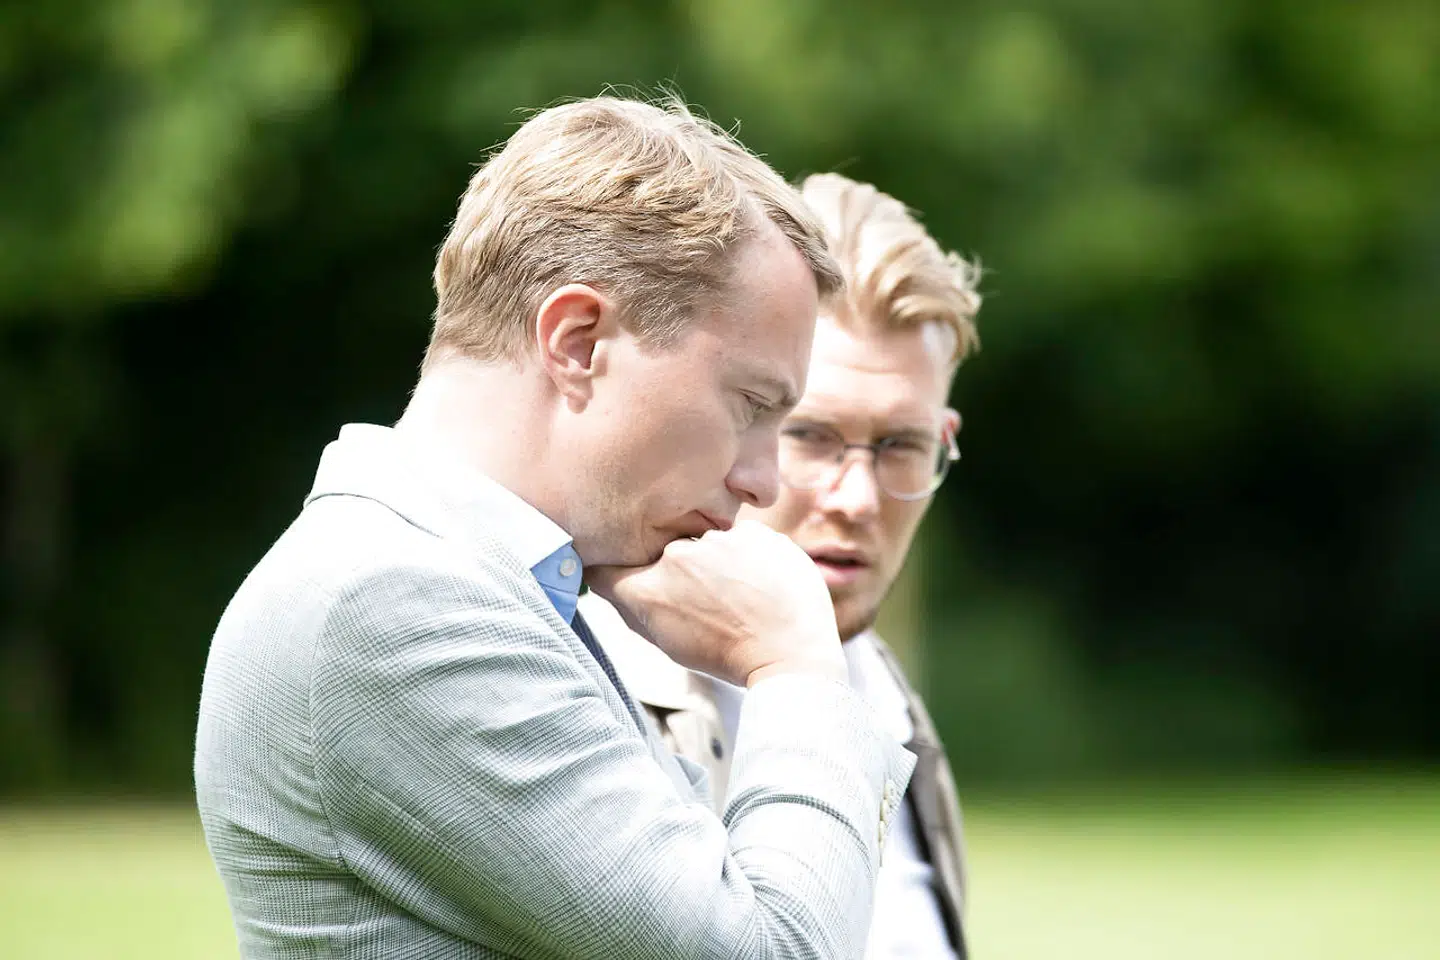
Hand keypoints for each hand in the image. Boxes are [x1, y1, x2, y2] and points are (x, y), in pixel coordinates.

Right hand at [586, 521, 844, 687]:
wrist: (793, 656)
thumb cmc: (730, 656)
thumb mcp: (668, 641)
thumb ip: (633, 606)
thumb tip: (607, 578)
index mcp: (648, 589)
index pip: (608, 567)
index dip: (613, 571)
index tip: (621, 576)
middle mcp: (676, 556)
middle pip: (665, 553)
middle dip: (679, 572)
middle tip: (709, 603)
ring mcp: (718, 539)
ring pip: (707, 543)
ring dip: (716, 562)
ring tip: (742, 597)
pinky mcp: (755, 531)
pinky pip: (741, 538)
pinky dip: (747, 556)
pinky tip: (762, 585)